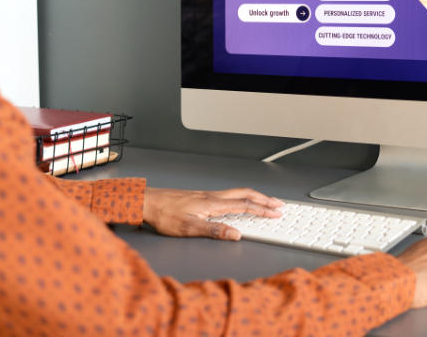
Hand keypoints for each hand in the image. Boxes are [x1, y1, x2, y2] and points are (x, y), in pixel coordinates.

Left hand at [142, 187, 282, 240]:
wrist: (148, 202)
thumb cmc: (165, 215)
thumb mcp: (189, 228)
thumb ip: (214, 231)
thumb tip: (236, 234)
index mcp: (213, 203)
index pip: (244, 205)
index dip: (262, 209)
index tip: (275, 213)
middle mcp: (213, 196)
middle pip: (245, 194)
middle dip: (264, 199)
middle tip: (278, 204)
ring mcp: (208, 196)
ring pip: (238, 192)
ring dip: (255, 197)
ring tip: (265, 202)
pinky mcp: (202, 197)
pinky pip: (230, 194)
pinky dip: (243, 197)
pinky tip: (241, 202)